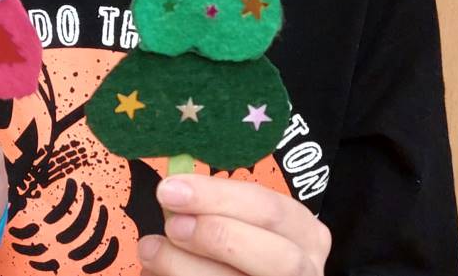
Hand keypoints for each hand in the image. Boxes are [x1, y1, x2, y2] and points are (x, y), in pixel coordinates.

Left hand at [138, 174, 329, 275]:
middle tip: (172, 225)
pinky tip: (156, 273)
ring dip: (186, 265)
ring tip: (152, 250)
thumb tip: (174, 190)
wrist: (229, 271)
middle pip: (276, 256)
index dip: (219, 197)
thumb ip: (214, 209)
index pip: (271, 209)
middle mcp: (306, 270)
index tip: (171, 189)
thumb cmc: (233, 249)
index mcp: (304, 234)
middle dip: (218, 236)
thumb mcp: (237, 221)